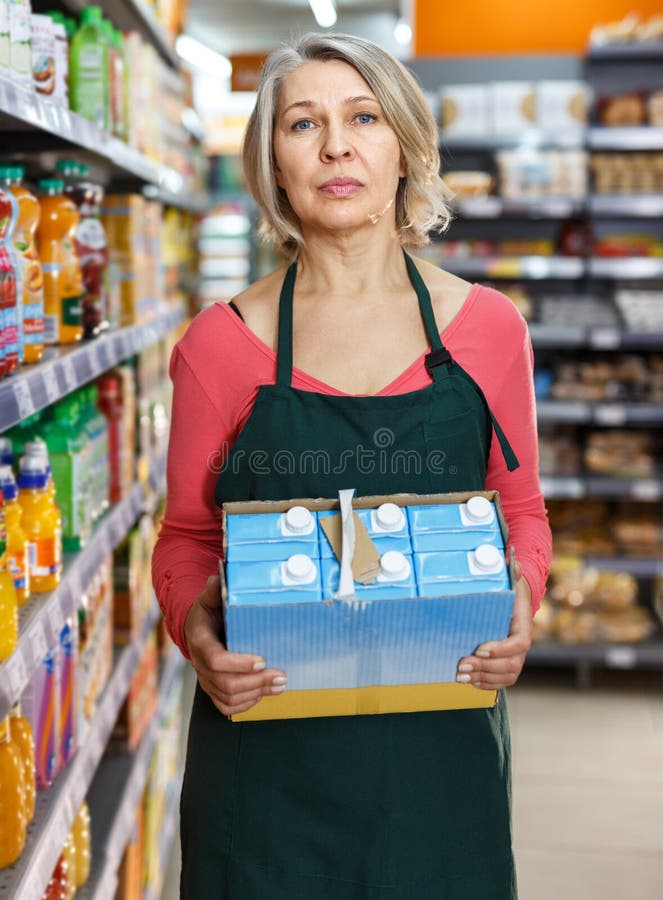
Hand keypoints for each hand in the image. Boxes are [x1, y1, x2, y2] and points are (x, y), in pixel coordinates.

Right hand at [184, 575, 286, 715]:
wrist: (197, 629)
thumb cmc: (209, 613)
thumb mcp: (211, 598)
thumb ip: (216, 590)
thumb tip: (217, 578)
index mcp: (200, 641)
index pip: (215, 660)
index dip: (239, 663)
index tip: (262, 660)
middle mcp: (200, 664)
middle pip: (226, 683)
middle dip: (256, 682)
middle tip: (281, 675)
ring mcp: (206, 680)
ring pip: (229, 698)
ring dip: (257, 693)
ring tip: (280, 684)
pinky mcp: (213, 690)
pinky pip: (226, 706)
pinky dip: (247, 704)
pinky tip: (263, 694)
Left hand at [455, 560, 532, 689]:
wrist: (515, 602)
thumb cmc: (510, 591)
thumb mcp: (511, 580)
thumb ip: (514, 573)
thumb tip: (516, 563)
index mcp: (523, 625)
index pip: (519, 643)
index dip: (501, 649)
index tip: (480, 647)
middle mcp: (522, 645)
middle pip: (512, 664)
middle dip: (486, 668)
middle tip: (462, 666)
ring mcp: (516, 657)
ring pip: (507, 675)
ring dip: (483, 678)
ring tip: (461, 675)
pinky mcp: (507, 664)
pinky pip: (502, 681)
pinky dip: (487, 684)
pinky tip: (471, 682)